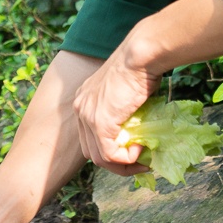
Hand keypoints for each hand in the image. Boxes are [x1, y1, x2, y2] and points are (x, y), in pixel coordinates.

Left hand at [72, 43, 160, 176]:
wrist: (140, 56)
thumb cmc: (140, 66)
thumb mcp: (127, 90)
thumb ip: (125, 110)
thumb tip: (138, 131)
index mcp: (84, 99)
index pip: (89, 136)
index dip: (109, 149)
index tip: (131, 152)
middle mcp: (80, 107)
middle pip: (90, 150)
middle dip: (114, 163)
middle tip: (138, 163)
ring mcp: (87, 116)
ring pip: (98, 157)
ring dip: (122, 165)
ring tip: (141, 161)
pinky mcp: (99, 123)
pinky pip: (109, 154)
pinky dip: (125, 160)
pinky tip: (139, 152)